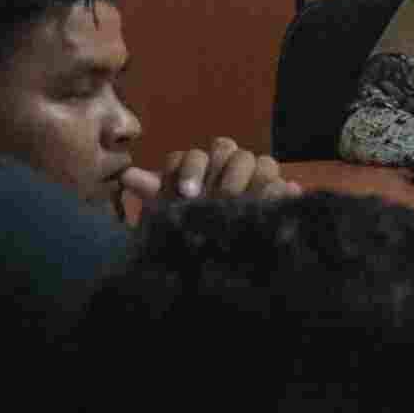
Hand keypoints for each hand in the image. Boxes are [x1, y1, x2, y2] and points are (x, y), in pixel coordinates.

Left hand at [111, 139, 293, 225]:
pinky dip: (281, 191)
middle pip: (230, 150)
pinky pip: (285, 185)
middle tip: (221, 196)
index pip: (196, 156)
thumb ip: (153, 193)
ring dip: (253, 178)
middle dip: (224, 170)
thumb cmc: (188, 229)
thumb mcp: (168, 213)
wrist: (210, 261)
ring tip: (245, 201)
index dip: (192, 169)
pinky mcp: (279, 196)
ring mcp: (257, 180)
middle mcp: (228, 167)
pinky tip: (275, 203)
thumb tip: (128, 176)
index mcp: (200, 167)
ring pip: (262, 161)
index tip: (187, 193)